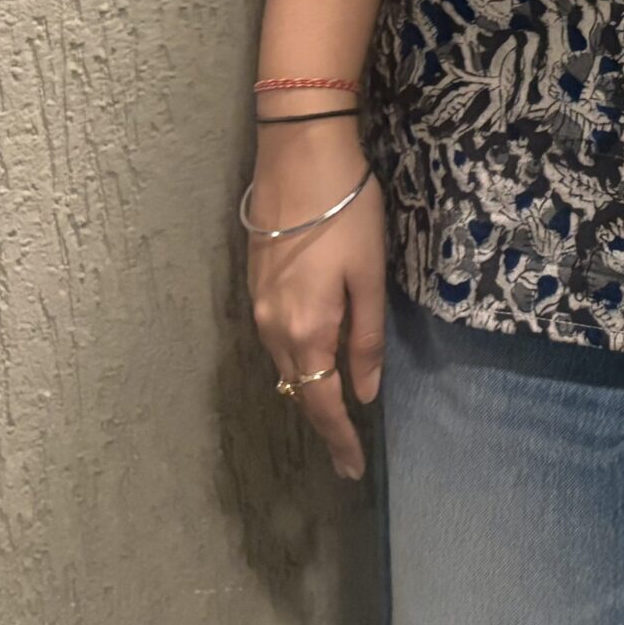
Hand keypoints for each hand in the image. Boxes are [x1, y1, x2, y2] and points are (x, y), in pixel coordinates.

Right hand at [246, 119, 389, 479]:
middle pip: (297, 389)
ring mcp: (257, 304)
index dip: (339, 438)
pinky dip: (294, 359)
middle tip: (346, 453)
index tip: (353, 470)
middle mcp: (273, 326)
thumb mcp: (370, 275)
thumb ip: (366, 338)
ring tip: (333, 414)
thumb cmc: (346, 210)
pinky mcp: (253, 282)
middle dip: (323, 423)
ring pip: (283, 364)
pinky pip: (274, 338)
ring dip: (306, 390)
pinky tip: (312, 360)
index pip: (322, 402)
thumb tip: (364, 394)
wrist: (296, 154)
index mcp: (307, 329)